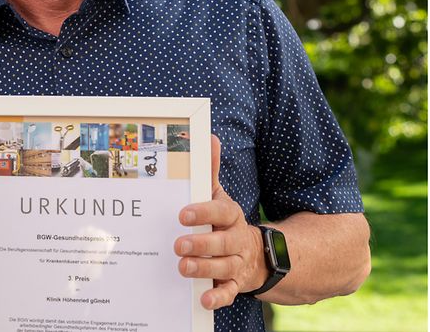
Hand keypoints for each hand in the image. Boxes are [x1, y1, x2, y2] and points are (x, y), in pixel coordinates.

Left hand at [173, 135, 264, 309]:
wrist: (256, 254)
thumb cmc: (224, 221)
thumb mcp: (219, 196)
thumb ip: (211, 171)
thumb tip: (208, 136)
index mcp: (230, 216)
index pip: (220, 212)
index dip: (203, 212)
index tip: (182, 214)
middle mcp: (236, 239)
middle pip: (222, 242)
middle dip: (201, 244)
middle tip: (179, 245)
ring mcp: (237, 263)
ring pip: (223, 267)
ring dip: (204, 268)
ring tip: (183, 267)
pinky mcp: (236, 284)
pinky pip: (229, 293)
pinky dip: (218, 298)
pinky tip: (204, 299)